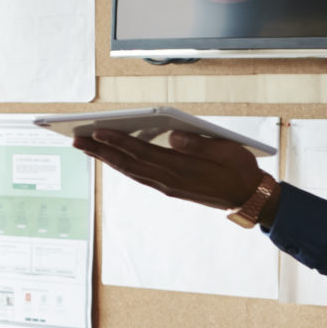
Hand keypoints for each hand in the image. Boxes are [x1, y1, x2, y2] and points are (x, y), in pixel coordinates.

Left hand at [76, 129, 262, 211]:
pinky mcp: (170, 188)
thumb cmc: (240, 168)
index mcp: (182, 168)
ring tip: (86, 146)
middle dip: (101, 150)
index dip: (118, 141)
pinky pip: (140, 176)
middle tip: (76, 139)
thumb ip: (197, 144)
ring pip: (131, 171)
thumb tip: (172, 136)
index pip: (142, 152)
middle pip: (129, 163)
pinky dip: (123, 166)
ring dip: (107, 159)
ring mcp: (168, 187)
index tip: (97, 130)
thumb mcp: (225, 151)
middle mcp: (169, 181)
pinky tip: (112, 158)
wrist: (250, 196)